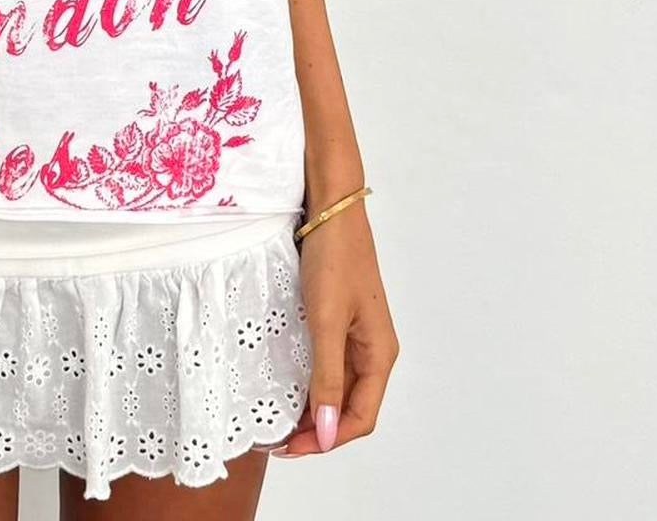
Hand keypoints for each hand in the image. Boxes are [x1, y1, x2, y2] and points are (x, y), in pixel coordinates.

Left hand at [276, 201, 397, 456]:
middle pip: (349, 407)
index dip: (328, 439)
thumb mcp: (327, 321)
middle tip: (276, 440)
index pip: (361, 418)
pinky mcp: (336, 318)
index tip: (290, 448)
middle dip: (316, 429)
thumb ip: (327, 377)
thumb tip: (328, 430)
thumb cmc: (334, 259)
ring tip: (276, 419)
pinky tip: (282, 384)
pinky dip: (306, 381)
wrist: (330, 209)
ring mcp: (354, 334)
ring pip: (336, 387)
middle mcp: (371, 349)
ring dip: (310, 407)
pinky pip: (325, 363)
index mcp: (379, 354)